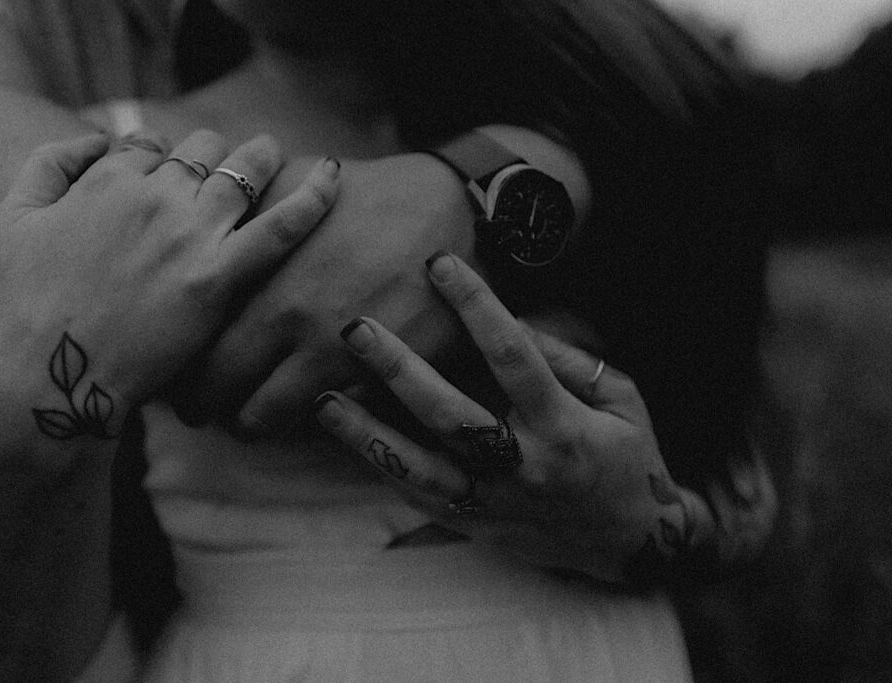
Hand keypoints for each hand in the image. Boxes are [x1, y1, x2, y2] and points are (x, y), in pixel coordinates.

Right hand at [0, 130, 338, 434]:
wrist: (48, 374)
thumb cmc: (24, 304)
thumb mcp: (15, 218)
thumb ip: (51, 164)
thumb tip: (97, 138)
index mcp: (108, 177)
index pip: (152, 145)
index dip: (163, 159)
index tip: (172, 178)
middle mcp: (154, 194)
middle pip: (202, 151)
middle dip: (214, 155)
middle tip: (229, 169)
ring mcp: (190, 233)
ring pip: (244, 172)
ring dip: (262, 157)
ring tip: (274, 155)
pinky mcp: (218, 276)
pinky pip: (282, 225)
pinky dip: (313, 195)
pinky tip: (335, 176)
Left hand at [171, 153, 476, 428]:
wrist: (449, 212)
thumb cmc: (366, 196)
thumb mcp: (292, 184)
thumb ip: (239, 210)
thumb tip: (197, 216)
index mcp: (254, 272)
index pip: (189, 341)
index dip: (175, 363)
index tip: (175, 368)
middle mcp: (282, 317)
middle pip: (212, 390)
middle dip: (199, 406)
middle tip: (199, 407)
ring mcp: (325, 350)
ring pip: (259, 419)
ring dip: (248, 421)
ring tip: (248, 413)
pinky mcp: (367, 372)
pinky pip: (315, 421)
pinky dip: (300, 418)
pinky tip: (303, 403)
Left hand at [314, 252, 775, 583]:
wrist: (630, 543)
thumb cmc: (628, 457)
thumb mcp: (621, 400)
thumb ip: (569, 360)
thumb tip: (516, 319)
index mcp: (563, 428)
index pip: (514, 357)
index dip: (477, 307)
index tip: (441, 265)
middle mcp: (522, 468)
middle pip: (450, 416)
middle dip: (399, 370)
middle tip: (356, 328)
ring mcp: (493, 504)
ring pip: (419, 470)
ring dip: (367, 433)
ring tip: (324, 399)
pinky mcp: (474, 524)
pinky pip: (418, 497)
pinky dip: (382, 465)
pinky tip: (349, 436)